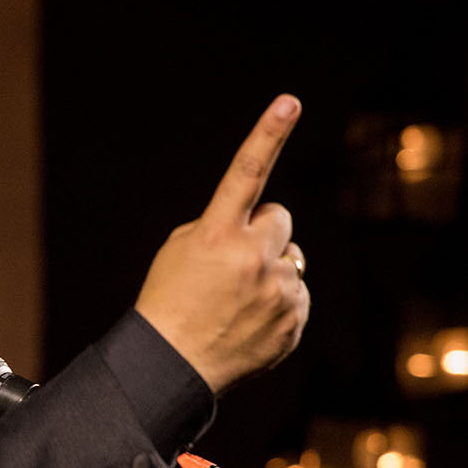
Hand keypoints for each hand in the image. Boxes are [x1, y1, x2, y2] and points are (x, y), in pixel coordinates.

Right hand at [134, 94, 309, 393]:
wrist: (173, 365)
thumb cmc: (170, 301)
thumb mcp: (180, 251)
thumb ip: (222, 226)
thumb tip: (269, 228)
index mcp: (216, 234)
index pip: (246, 173)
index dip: (267, 134)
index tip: (289, 102)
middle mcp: (251, 257)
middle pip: (280, 218)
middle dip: (263, 234)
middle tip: (233, 263)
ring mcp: (277, 289)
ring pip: (291, 258)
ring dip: (270, 271)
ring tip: (237, 301)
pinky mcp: (294, 318)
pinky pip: (297, 295)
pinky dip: (278, 305)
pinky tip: (249, 322)